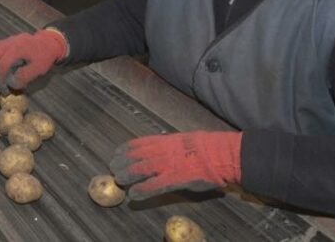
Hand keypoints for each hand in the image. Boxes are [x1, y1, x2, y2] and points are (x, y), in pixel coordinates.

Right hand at [0, 29, 67, 93]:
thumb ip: (26, 75)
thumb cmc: (44, 57)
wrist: (48, 42)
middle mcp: (10, 42)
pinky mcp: (4, 43)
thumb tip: (11, 84)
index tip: (0, 89)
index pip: (4, 62)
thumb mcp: (39, 68)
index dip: (0, 77)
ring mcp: (6, 41)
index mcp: (19, 48)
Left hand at [109, 131, 241, 200]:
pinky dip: (143, 189)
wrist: (222, 154)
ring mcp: (170, 164)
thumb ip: (172, 143)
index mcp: (168, 140)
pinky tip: (134, 195)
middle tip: (112, 166)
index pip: (142, 142)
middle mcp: (165, 150)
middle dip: (123, 161)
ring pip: (142, 168)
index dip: (127, 148)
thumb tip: (162, 144)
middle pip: (138, 155)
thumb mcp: (186, 140)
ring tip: (118, 179)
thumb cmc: (208, 148)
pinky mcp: (176, 178)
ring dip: (128, 174)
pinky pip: (156, 185)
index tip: (117, 152)